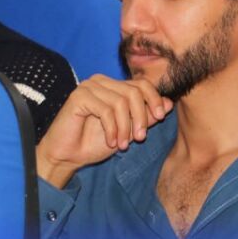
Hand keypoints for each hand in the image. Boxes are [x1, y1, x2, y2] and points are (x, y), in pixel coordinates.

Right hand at [36, 75, 172, 187]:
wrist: (68, 156)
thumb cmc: (95, 143)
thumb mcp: (127, 130)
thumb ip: (146, 116)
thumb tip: (169, 102)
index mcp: (113, 86)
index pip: (142, 84)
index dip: (154, 99)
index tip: (161, 116)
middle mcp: (101, 81)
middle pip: (134, 92)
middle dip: (141, 117)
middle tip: (140, 138)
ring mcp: (89, 86)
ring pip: (121, 102)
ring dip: (125, 127)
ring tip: (122, 145)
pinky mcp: (79, 96)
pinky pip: (105, 110)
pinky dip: (112, 129)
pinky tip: (111, 142)